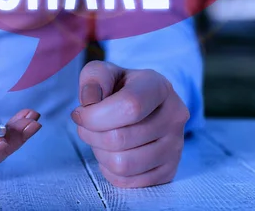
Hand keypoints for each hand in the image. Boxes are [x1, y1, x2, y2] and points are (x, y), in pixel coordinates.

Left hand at [71, 61, 188, 187]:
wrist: (142, 104)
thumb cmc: (118, 87)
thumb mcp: (102, 72)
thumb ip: (93, 78)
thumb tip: (90, 101)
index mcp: (159, 87)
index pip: (130, 107)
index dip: (96, 115)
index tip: (80, 113)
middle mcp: (174, 116)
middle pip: (120, 139)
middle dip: (91, 134)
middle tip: (86, 125)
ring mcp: (175, 146)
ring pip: (123, 164)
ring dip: (99, 153)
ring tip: (99, 138)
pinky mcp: (169, 170)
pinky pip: (128, 181)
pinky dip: (109, 169)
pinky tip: (110, 152)